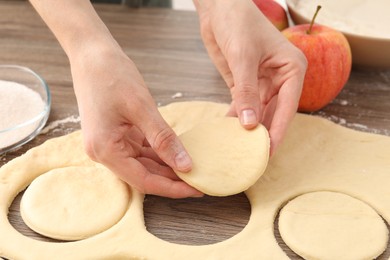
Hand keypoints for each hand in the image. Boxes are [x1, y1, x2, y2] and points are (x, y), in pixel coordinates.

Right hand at [70, 44, 201, 197]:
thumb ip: (163, 139)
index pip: (144, 180)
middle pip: (143, 175)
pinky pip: (140, 150)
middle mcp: (104, 152)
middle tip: (200, 180)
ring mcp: (109, 144)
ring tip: (192, 168)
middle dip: (171, 179)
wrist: (92, 54)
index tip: (197, 190)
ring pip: (143, 164)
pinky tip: (176, 153)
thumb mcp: (142, 107)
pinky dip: (158, 153)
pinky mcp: (116, 135)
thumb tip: (185, 165)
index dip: (172, 188)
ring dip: (166, 167)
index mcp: (105, 150)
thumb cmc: (112, 75)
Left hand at [194, 0, 306, 153]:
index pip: (288, 107)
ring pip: (259, 112)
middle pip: (274, 113)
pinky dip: (236, 119)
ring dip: (249, 129)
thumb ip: (246, 92)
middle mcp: (281, 78)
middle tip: (253, 158)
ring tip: (240, 150)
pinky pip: (243, 106)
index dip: (278, 131)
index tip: (268, 152)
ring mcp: (262, 82)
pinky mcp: (245, 83)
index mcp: (292, 68)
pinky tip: (228, 133)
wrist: (219, 7)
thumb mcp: (243, 57)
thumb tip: (249, 124)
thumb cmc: (238, 21)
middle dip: (264, 134)